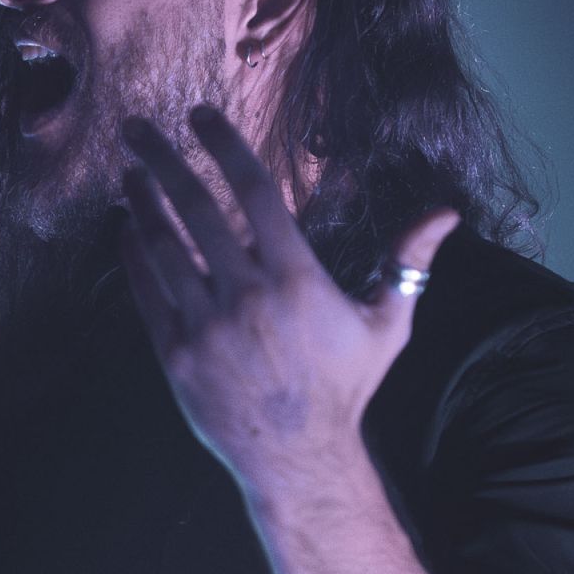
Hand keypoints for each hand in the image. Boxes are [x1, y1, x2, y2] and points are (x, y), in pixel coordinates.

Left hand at [118, 105, 459, 499]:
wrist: (298, 459)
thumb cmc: (345, 388)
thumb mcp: (387, 325)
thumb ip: (408, 262)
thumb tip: (447, 213)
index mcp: (296, 279)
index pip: (255, 192)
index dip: (225, 146)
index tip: (200, 114)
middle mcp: (246, 296)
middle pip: (197, 209)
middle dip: (164, 160)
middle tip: (138, 127)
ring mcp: (206, 326)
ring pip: (164, 248)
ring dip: (142, 204)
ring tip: (130, 172)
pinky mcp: (176, 356)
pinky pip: (147, 293)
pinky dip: (134, 257)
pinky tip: (126, 229)